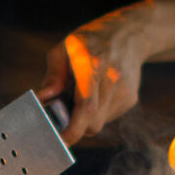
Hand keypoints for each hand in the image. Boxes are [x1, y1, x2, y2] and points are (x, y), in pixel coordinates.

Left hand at [36, 13, 145, 145]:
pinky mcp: (131, 98)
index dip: (73, 128)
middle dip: (74, 125)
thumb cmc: (90, 40)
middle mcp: (112, 80)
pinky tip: (96, 93)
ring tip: (81, 94)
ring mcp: (125, 91)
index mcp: (92, 65)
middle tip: (62, 111)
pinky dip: (97, 112)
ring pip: (99, 123)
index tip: (60, 140)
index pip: (86, 106)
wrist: (129, 34)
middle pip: (93, 122)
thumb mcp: (64, 48)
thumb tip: (44, 98)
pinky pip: (108, 117)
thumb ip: (53, 75)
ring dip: (85, 118)